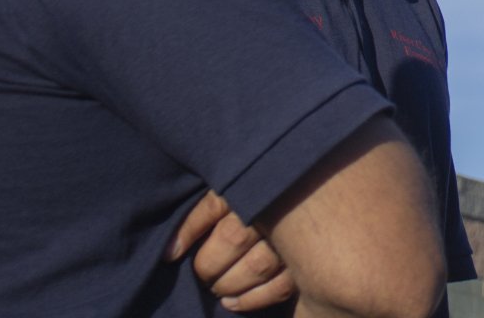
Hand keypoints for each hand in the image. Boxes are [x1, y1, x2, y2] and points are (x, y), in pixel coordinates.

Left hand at [169, 189, 295, 311]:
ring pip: (257, 266)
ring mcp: (294, 234)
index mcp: (253, 182)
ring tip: (216, 287)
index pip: (213, 208)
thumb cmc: (263, 185)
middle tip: (202, 272)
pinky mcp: (307, 259)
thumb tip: (171, 253)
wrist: (312, 180)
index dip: (190, 232)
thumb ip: (203, 211)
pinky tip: (232, 303)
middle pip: (234, 238)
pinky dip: (253, 299)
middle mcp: (275, 205)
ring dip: (229, 284)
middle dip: (209, 265)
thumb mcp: (232, 185)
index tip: (172, 253)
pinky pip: (281, 287)